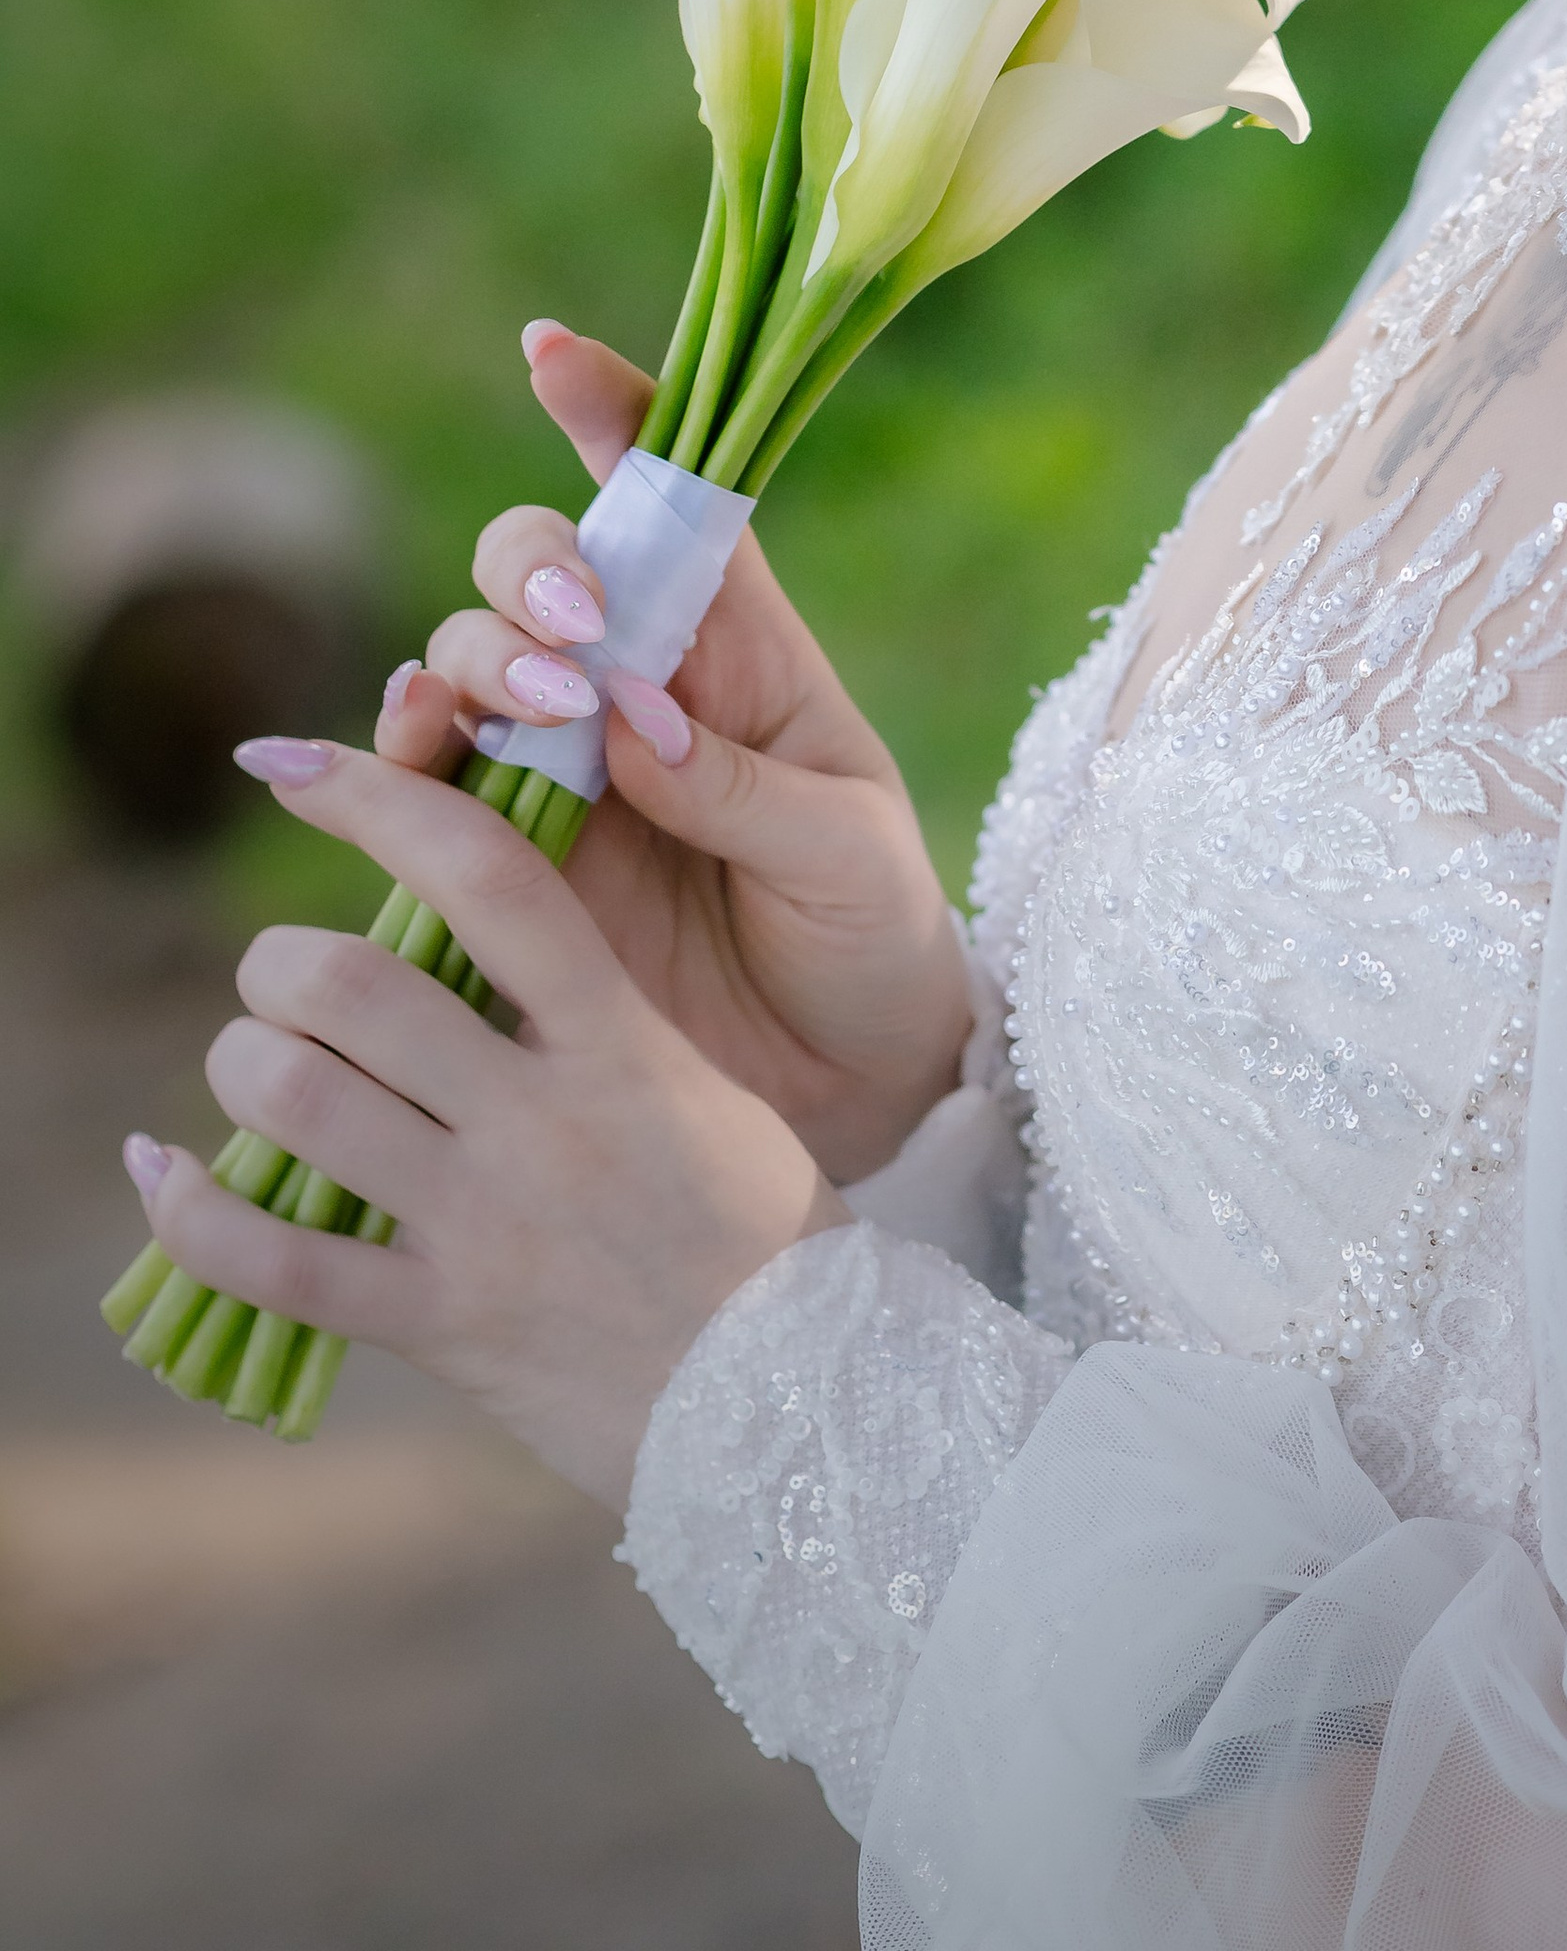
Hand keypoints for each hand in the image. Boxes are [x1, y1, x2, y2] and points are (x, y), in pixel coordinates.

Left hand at [128, 742, 844, 1503]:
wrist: (798, 1402)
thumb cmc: (758, 1231)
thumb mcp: (698, 1089)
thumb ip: (595, 1020)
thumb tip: (480, 949)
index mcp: (619, 1040)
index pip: (486, 875)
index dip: (379, 800)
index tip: (298, 765)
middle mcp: (544, 1117)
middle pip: (354, 986)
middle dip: (283, 963)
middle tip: (283, 979)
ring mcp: (489, 1224)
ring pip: (301, 1101)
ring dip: (246, 1066)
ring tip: (253, 1068)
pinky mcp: (445, 1326)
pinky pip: (280, 1263)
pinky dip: (195, 1214)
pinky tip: (166, 1176)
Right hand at [378, 322, 972, 1184]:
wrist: (845, 1085)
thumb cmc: (872, 938)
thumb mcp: (849, 855)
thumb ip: (743, 789)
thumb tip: (627, 726)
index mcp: (739, 648)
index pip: (671, 504)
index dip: (608, 417)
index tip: (551, 354)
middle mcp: (631, 683)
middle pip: (538, 568)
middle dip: (533, 575)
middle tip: (578, 642)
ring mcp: (557, 764)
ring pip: (463, 656)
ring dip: (473, 660)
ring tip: (531, 712)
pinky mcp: (501, 856)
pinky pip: (419, 780)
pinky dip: (391, 751)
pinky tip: (392, 754)